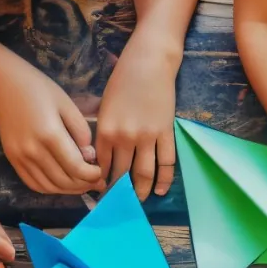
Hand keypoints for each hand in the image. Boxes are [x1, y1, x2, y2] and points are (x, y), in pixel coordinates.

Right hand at [0, 64, 101, 196]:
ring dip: (69, 190)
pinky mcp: (13, 160)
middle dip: (85, 185)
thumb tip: (89, 156)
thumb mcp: (67, 104)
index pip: (76, 167)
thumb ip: (81, 131)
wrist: (3, 86)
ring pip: (49, 186)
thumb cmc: (39, 89)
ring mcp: (20, 157)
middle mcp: (33, 150)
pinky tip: (63, 183)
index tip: (102, 173)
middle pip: (64, 180)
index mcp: (50, 134)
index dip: (93, 175)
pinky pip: (33, 183)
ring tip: (83, 184)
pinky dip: (51, 188)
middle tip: (97, 182)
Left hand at [96, 46, 178, 198]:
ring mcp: (147, 137)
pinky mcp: (166, 133)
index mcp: (105, 130)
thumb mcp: (105, 106)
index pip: (101, 165)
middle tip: (116, 204)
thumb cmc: (123, 80)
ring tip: (136, 201)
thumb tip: (104, 157)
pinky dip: (164, 179)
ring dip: (139, 190)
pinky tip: (159, 190)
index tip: (99, 192)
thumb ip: (104, 132)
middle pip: (121, 173)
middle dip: (118, 191)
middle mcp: (125, 138)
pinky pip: (166, 162)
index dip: (100, 181)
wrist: (149, 63)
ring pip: (143, 173)